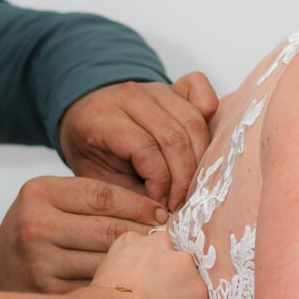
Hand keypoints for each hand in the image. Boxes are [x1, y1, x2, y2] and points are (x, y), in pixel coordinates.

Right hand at [0, 176, 168, 292]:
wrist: (0, 269)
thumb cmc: (39, 228)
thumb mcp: (56, 199)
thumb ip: (95, 199)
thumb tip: (155, 210)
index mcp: (41, 193)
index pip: (104, 196)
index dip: (140, 205)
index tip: (163, 213)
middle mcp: (37, 225)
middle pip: (109, 229)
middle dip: (145, 234)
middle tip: (166, 238)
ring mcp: (40, 261)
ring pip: (107, 260)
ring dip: (137, 261)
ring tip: (157, 259)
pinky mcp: (48, 291)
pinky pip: (97, 284)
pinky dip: (119, 282)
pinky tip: (135, 280)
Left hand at [59, 72, 218, 210]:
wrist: (87, 114)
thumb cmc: (92, 148)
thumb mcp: (98, 177)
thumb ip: (129, 193)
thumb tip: (163, 212)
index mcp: (101, 117)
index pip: (144, 148)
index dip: (160, 181)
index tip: (163, 205)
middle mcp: (130, 96)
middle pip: (174, 137)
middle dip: (184, 177)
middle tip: (182, 202)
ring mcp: (155, 88)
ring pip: (193, 122)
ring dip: (200, 159)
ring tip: (192, 185)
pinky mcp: (174, 86)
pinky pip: (202, 94)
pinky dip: (210, 115)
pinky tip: (203, 145)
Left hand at [91, 230, 206, 298]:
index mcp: (199, 290)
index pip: (192, 289)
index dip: (176, 297)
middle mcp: (185, 262)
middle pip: (177, 265)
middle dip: (165, 275)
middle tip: (147, 293)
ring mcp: (159, 247)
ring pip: (156, 247)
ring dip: (147, 258)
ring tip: (131, 279)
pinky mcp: (132, 240)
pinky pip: (129, 242)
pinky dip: (124, 253)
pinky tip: (117, 270)